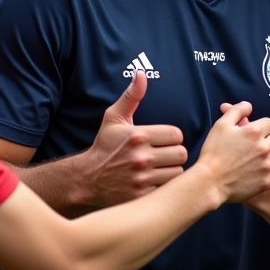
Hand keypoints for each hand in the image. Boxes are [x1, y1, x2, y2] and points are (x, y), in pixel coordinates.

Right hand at [82, 72, 188, 205]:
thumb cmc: (104, 145)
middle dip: (174, 154)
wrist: (87, 178)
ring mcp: (142, 178)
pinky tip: (154, 181)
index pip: (177, 134)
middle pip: (181, 154)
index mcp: (138, 135)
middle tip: (164, 155)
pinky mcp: (142, 195)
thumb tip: (141, 74)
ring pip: (178, 173)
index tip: (162, 140)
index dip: (171, 137)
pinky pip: (167, 189)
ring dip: (172, 170)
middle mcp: (141, 157)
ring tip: (160, 168)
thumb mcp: (114, 118)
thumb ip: (131, 96)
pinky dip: (164, 186)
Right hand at [200, 103, 269, 201]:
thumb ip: (236, 111)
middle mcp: (263, 148)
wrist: (209, 182)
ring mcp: (266, 166)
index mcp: (253, 132)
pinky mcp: (267, 182)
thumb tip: (248, 105)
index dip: (262, 127)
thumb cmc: (213, 153)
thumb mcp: (220, 125)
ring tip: (264, 159)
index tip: (254, 134)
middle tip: (258, 147)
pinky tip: (269, 173)